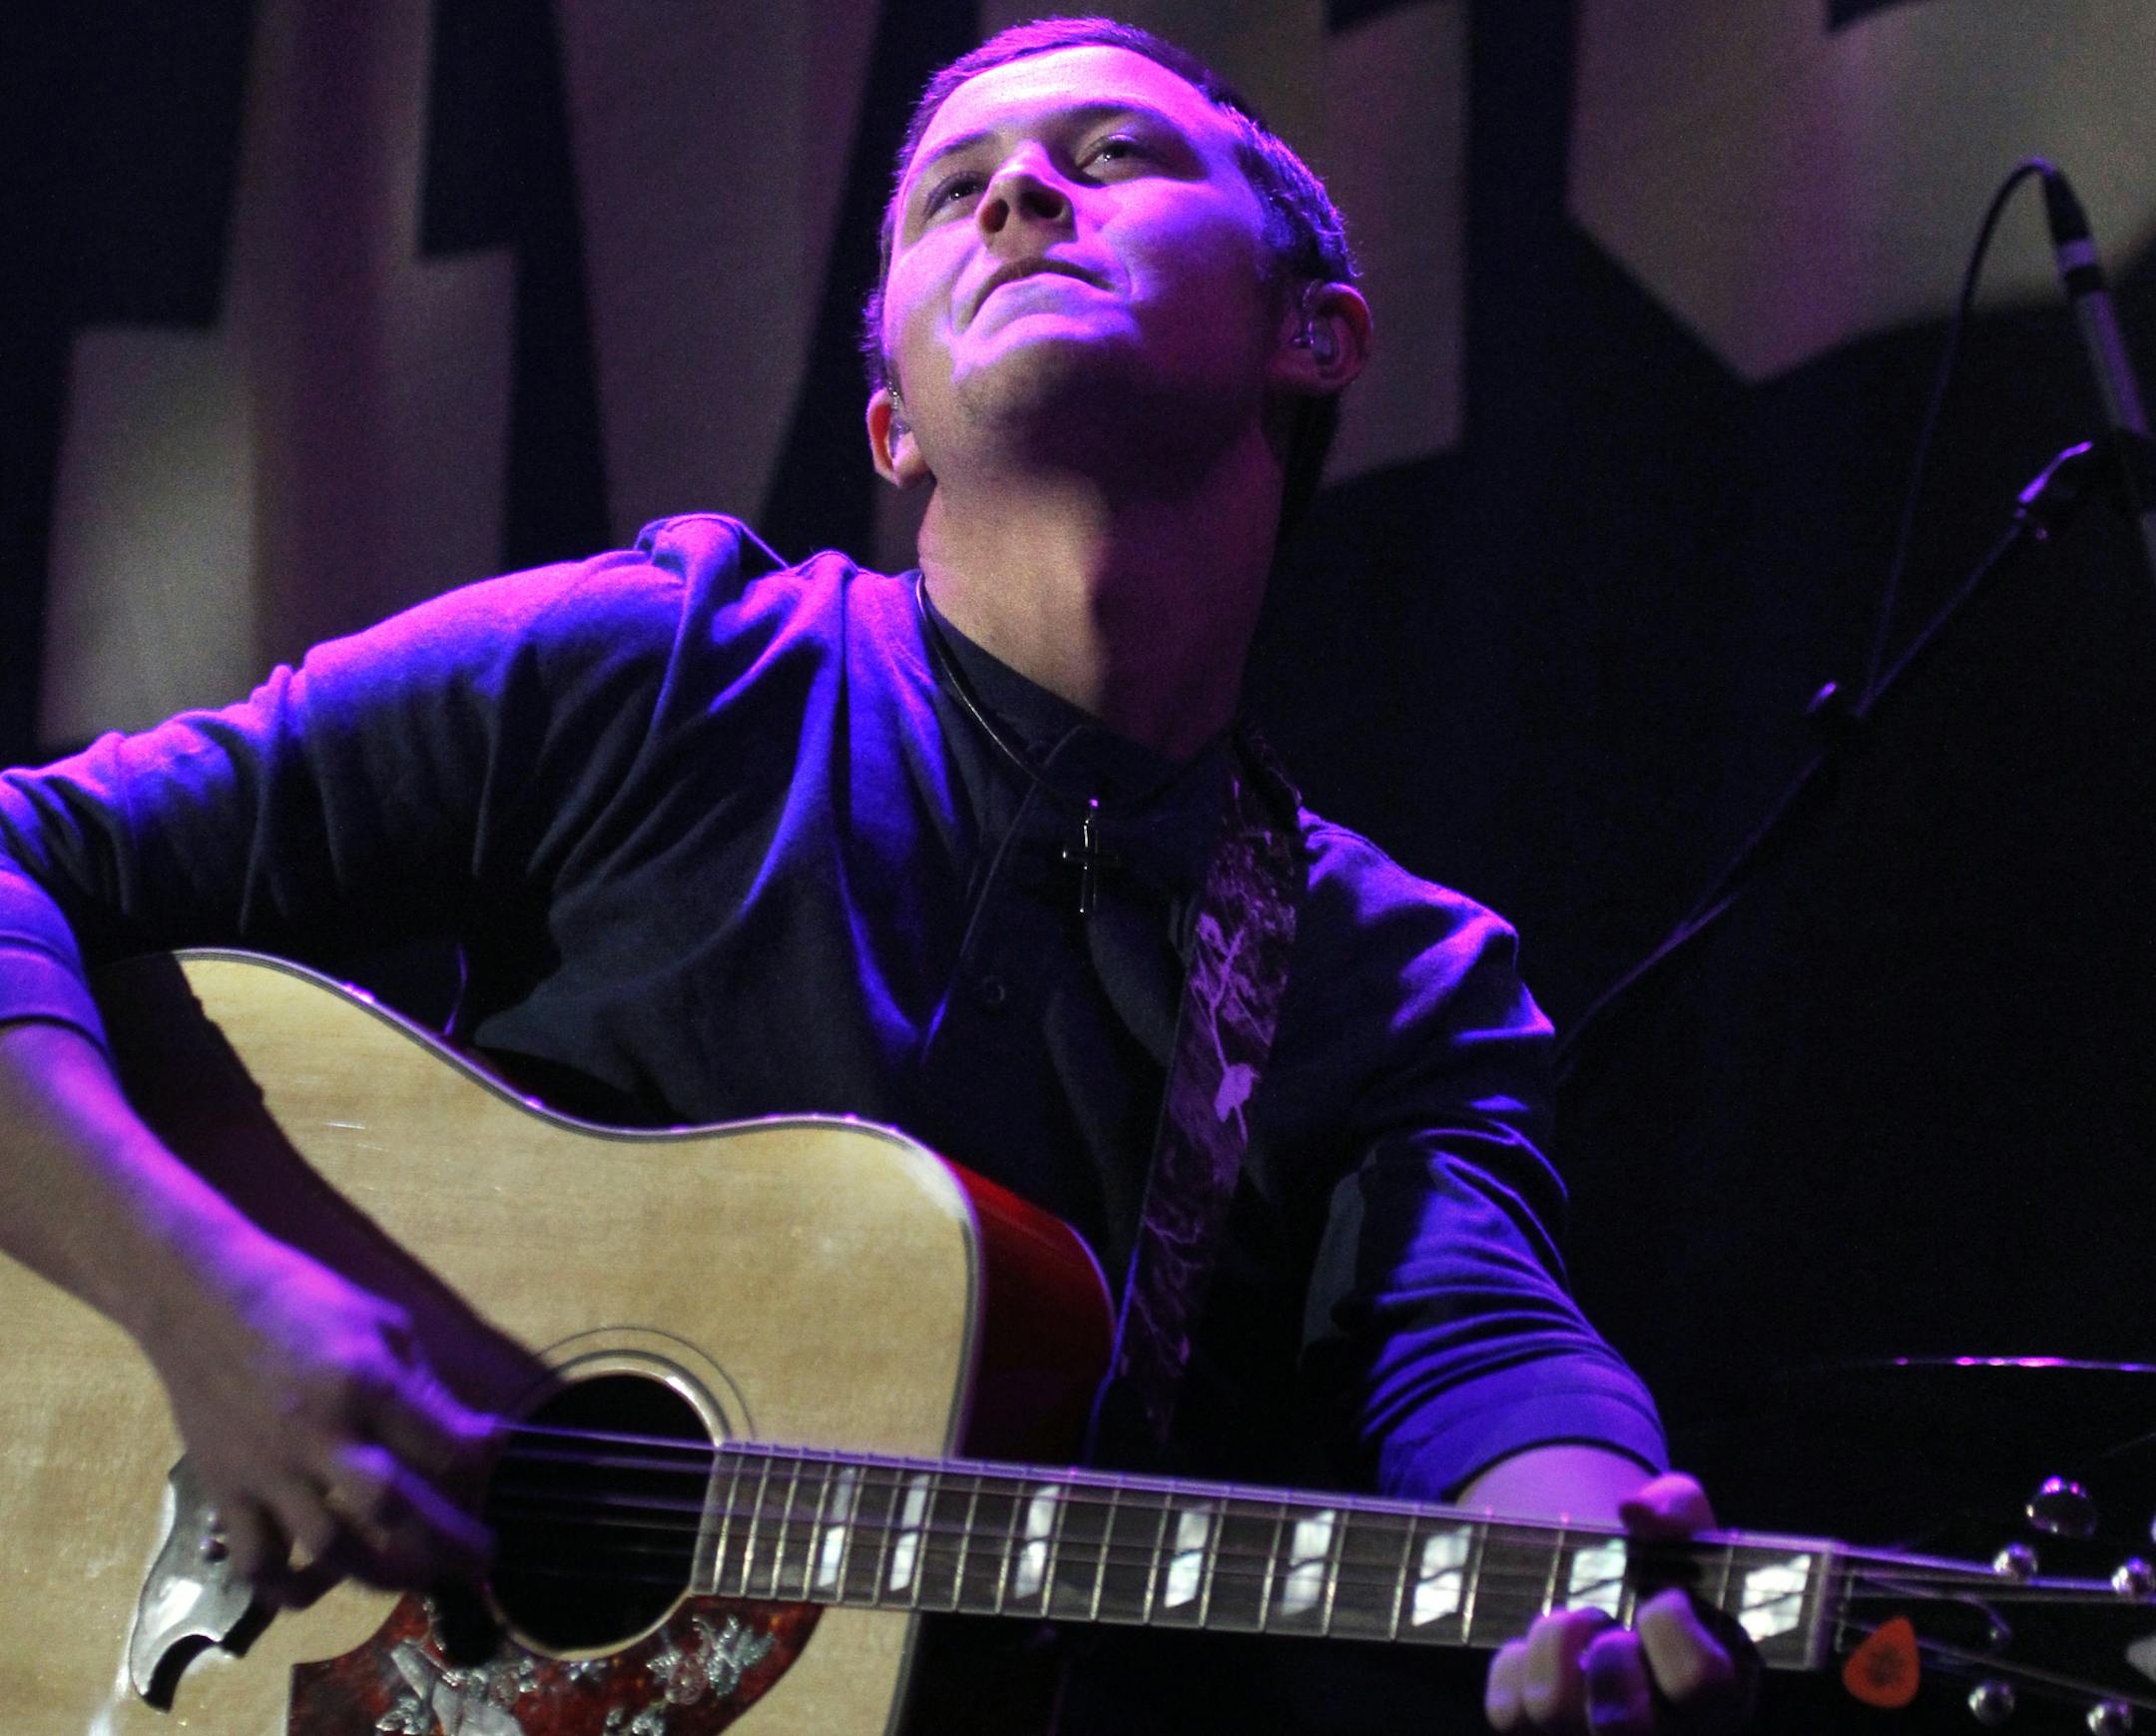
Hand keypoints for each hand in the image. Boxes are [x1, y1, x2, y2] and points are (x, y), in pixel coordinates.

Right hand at [138, 1223, 498, 1604]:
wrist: (200, 1300)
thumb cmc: (303, 1301)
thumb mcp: (382, 1323)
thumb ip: (424, 1387)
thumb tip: (472, 1439)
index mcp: (366, 1383)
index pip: (442, 1445)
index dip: (478, 1465)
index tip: (492, 1467)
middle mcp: (320, 1434)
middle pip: (394, 1510)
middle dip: (449, 1544)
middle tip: (482, 1560)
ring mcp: (268, 1470)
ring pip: (331, 1548)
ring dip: (385, 1575)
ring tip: (420, 1578)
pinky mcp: (224, 1490)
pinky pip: (257, 1560)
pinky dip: (286, 1589)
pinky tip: (315, 1591)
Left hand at [1484, 1473, 1755, 1735]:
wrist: (1612, 1591)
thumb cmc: (1661, 1566)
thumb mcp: (1684, 1527)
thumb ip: (1677, 1508)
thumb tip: (1633, 1510)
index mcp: (1720, 1694)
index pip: (1700, 1683)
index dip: (1671, 1627)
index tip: (1663, 1595)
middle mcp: (1664, 1733)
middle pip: (1624, 1725)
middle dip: (1607, 1656)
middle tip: (1609, 1621)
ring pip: (1551, 1712)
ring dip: (1552, 1642)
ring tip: (1573, 1620)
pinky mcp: (1535, 1732)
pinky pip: (1508, 1711)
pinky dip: (1514, 1661)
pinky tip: (1539, 1645)